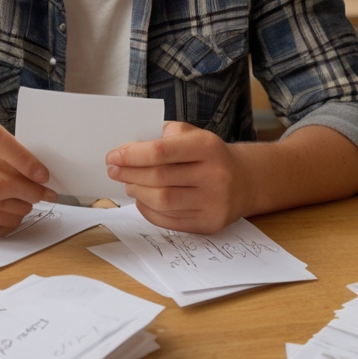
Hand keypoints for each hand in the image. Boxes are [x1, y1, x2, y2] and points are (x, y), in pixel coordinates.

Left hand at [105, 121, 252, 234]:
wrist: (245, 181)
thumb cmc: (209, 155)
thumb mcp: (194, 134)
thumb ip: (164, 135)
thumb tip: (129, 149)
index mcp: (208, 147)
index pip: (161, 151)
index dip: (132, 155)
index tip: (112, 156)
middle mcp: (214, 175)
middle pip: (158, 178)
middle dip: (129, 174)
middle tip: (113, 170)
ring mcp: (213, 203)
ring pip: (162, 201)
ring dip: (137, 192)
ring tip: (128, 184)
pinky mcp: (209, 224)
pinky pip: (169, 220)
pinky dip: (148, 210)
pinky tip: (142, 200)